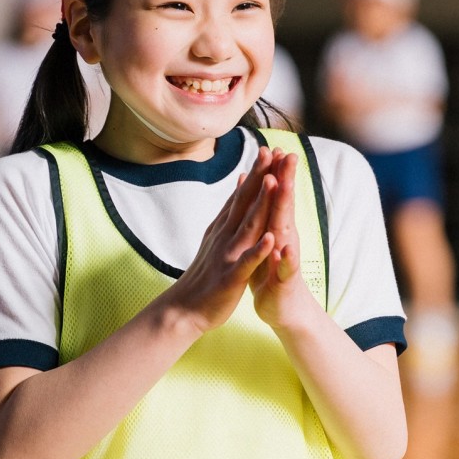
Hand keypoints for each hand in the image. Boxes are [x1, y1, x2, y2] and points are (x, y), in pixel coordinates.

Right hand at [164, 147, 277, 333]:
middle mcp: (225, 236)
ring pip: (247, 226)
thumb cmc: (205, 275)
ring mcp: (227, 255)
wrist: (184, 308)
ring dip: (260, 204)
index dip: (255, 173)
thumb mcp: (215, 238)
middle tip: (271, 152)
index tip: (269, 150)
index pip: (241, 196)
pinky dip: (257, 250)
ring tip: (274, 182)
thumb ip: (228, 214)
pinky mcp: (230, 277)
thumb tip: (238, 187)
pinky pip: (246, 262)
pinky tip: (269, 238)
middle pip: (244, 202)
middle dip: (259, 177)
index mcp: (223, 228)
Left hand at [249, 149, 319, 328]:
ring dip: (285, 210)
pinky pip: (286, 267)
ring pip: (286, 230)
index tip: (273, 146)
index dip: (274, 171)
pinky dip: (285, 257)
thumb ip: (263, 213)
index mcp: (275, 227)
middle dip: (286, 180)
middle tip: (288, 154)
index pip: (275, 195)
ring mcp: (287, 257)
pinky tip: (285, 248)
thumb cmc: (270, 271)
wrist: (283, 308)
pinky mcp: (285, 279)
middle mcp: (284, 238)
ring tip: (285, 187)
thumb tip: (261, 186)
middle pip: (285, 205)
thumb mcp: (263, 238)